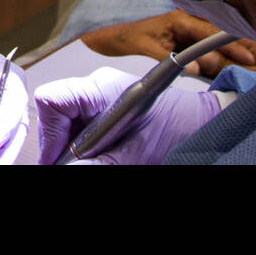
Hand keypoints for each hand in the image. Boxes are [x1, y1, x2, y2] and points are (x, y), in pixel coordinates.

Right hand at [35, 66, 220, 163]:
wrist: (206, 126)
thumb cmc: (179, 130)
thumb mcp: (136, 154)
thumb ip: (98, 164)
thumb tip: (66, 169)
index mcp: (100, 87)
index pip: (52, 100)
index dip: (49, 134)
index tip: (59, 161)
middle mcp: (94, 88)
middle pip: (55, 114)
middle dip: (59, 145)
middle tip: (74, 167)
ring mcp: (98, 98)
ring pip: (65, 124)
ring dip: (73, 147)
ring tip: (94, 161)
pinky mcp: (105, 111)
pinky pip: (79, 128)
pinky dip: (84, 147)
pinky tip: (101, 156)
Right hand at [80, 10, 255, 76]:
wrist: (109, 32)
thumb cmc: (143, 36)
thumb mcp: (172, 42)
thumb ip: (193, 50)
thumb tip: (218, 63)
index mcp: (184, 19)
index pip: (215, 30)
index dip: (235, 41)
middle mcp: (176, 20)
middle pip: (208, 34)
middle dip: (230, 47)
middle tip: (252, 60)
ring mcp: (160, 31)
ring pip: (190, 42)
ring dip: (207, 55)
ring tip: (225, 66)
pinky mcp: (145, 42)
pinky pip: (163, 53)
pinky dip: (176, 61)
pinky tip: (190, 68)